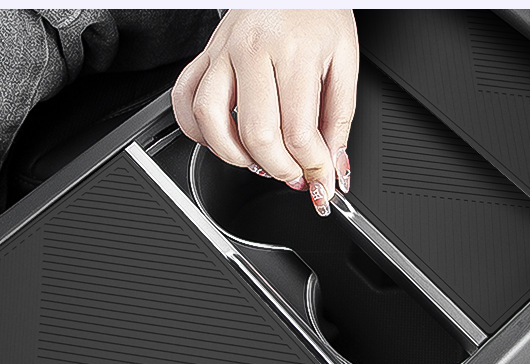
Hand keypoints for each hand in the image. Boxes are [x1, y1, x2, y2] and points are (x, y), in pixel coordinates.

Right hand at [172, 9, 356, 215]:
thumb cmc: (319, 11)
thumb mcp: (345, 61)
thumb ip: (339, 119)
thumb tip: (333, 168)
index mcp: (293, 52)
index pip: (298, 132)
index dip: (312, 167)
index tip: (321, 180)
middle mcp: (252, 51)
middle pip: (256, 135)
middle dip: (279, 168)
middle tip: (295, 174)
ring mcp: (222, 52)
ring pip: (211, 121)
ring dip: (234, 156)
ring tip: (258, 161)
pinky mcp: (205, 55)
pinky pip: (184, 100)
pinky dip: (197, 131)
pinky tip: (221, 140)